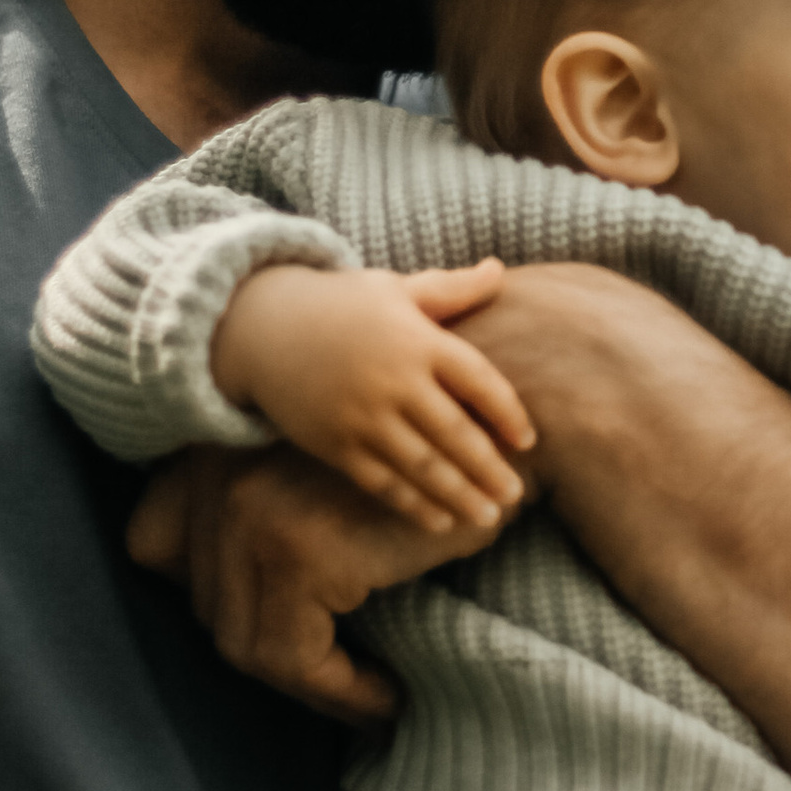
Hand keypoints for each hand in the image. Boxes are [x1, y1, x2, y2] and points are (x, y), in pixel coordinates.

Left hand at [128, 444, 480, 721]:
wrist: (505, 435)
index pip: (152, 544)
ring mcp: (250, 513)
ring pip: (247, 645)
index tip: (281, 624)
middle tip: (341, 684)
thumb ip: (268, 518)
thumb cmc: (435, 464)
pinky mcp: (297, 553)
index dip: (208, 593)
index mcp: (215, 450)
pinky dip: (340, 692)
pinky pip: (295, 659)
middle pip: (206, 606)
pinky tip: (387, 696)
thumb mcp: (329, 481)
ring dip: (310, 687)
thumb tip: (232, 619)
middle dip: (274, 654)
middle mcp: (216, 476)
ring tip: (367, 698)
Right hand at [213, 262, 535, 536]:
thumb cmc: (342, 305)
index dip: (508, 413)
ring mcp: (362, 417)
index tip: (529, 441)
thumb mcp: (396, 289)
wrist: (261, 327)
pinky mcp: (335, 444)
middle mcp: (394, 381)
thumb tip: (498, 269)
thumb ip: (450, 288)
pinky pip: (381, 482)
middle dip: (489, 469)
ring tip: (488, 517)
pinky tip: (440, 521)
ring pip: (422, 466)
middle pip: (455, 433)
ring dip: (459, 495)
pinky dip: (412, 504)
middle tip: (516, 495)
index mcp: (418, 340)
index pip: (478, 381)